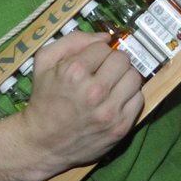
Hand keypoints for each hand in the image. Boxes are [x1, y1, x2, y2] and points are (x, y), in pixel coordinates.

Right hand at [15, 32, 143, 180]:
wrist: (42, 143)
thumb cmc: (44, 99)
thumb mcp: (45, 62)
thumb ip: (74, 40)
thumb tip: (107, 37)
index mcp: (74, 72)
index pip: (104, 47)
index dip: (96, 53)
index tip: (89, 63)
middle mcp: (95, 92)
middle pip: (123, 60)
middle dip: (112, 63)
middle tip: (103, 72)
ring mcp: (109, 111)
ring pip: (134, 77)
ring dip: (123, 78)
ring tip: (111, 85)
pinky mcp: (121, 127)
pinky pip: (139, 99)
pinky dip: (129, 97)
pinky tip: (115, 100)